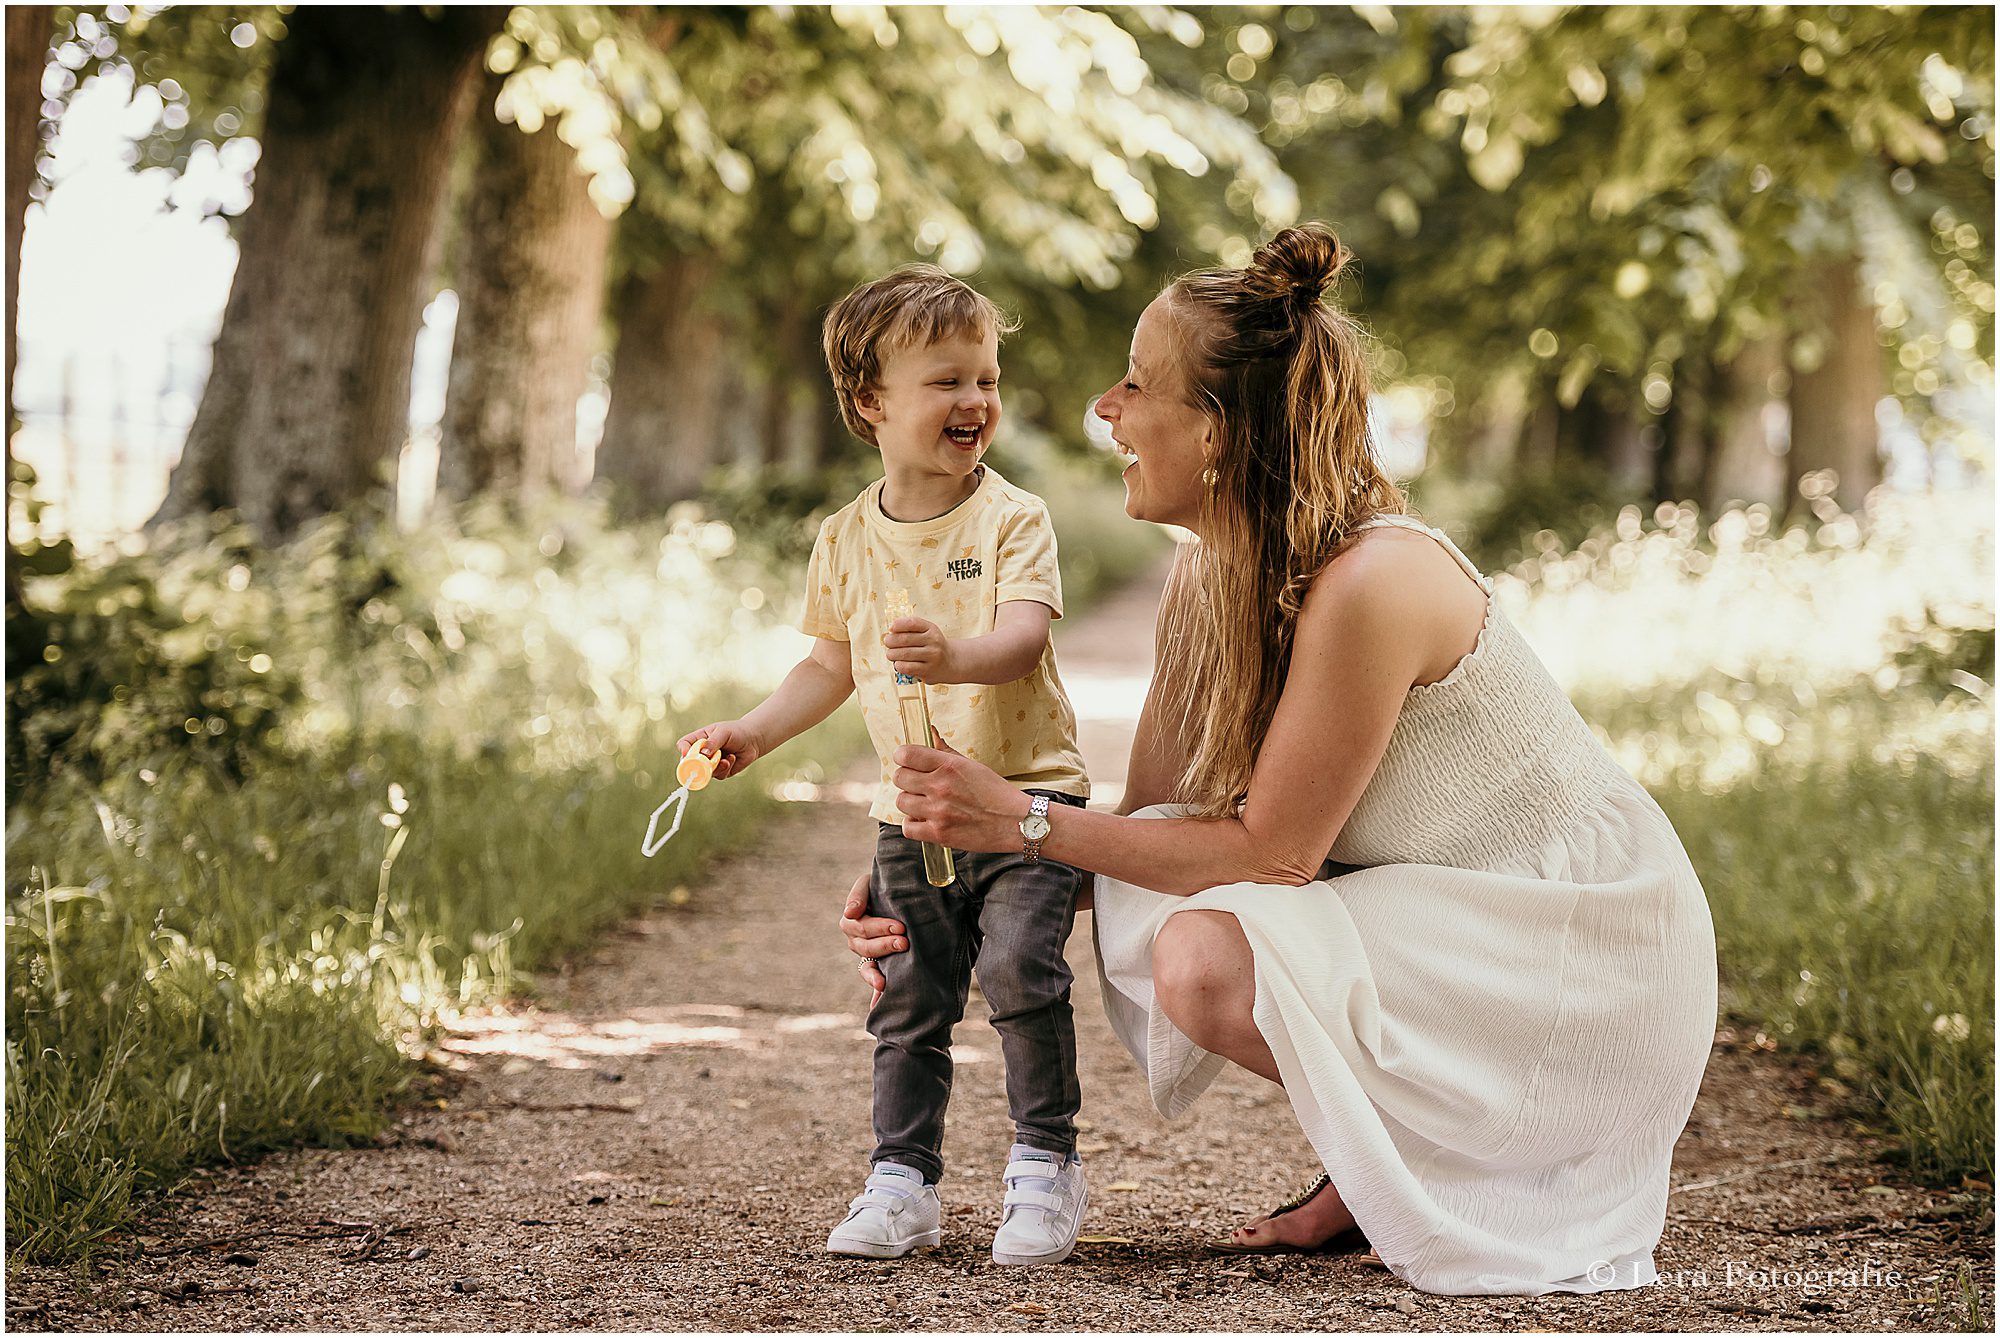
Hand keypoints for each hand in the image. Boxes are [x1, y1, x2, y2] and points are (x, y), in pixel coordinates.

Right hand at [675, 720, 762, 780]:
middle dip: (699, 764)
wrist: (753, 740)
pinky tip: (732, 758)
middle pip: (690, 762)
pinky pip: (718, 775)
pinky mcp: (720, 771)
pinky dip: (725, 768)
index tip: (686, 753)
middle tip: (708, 762)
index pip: (684, 744)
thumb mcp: (723, 732)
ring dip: (716, 766)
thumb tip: (703, 755)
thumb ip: (713, 742)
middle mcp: (702, 752)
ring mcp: (710, 763)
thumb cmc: (736, 732)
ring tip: (726, 758)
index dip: (683, 749)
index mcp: (699, 739)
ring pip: (705, 772)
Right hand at [839, 867, 907, 1008]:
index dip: (879, 928)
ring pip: (866, 965)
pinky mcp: (877, 964)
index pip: (860, 927)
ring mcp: (866, 952)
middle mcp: (856, 937)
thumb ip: (859, 895)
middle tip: (905, 942)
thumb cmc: (887, 884)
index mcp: (853, 917)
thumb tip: (850, 912)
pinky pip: (872, 978)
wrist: (904, 893)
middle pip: (864, 946)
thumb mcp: (870, 883)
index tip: (900, 927)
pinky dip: (875, 987)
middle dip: (885, 945)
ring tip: (890, 975)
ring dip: (877, 971)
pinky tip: (879, 1000)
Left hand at [882, 616, 954, 682]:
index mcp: (931, 629)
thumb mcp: (927, 632)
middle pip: (905, 639)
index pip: (912, 623)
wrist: (950, 662)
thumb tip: (891, 631)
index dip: (898, 624)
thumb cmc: (933, 646)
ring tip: (890, 654)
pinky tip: (898, 664)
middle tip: (887, 642)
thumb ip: (911, 628)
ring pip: (904, 654)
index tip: (891, 628)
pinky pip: (907, 667)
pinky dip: (898, 665)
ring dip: (891, 654)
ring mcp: (932, 656)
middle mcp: (934, 641)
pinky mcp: (928, 670)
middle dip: (890, 641)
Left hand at [893, 728, 1031, 851]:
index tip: (907, 762)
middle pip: (899, 778)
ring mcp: (938, 811)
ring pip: (901, 802)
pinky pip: (907, 828)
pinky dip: (913, 824)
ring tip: (925, 803)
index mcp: (949, 765)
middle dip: (907, 780)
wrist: (1017, 822)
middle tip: (919, 784)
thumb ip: (946, 751)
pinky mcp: (939, 834)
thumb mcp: (972, 765)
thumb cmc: (996, 793)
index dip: (903, 757)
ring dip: (911, 802)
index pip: (905, 754)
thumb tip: (931, 732)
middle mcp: (940, 786)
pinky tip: (925, 820)